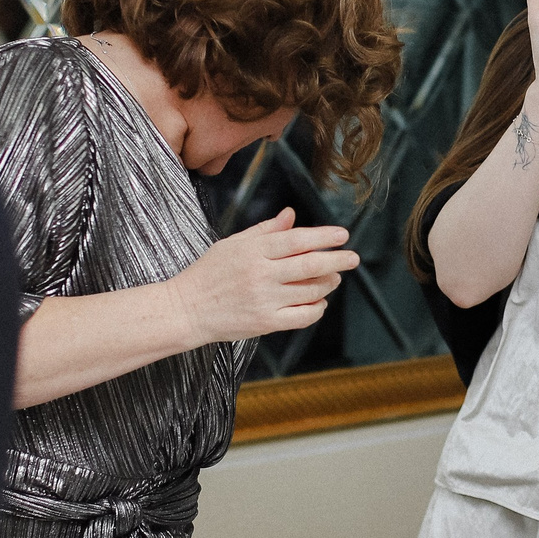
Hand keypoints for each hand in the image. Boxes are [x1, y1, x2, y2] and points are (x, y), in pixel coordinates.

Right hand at [169, 207, 359, 342]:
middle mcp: (261, 274)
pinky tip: (319, 302)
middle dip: (337, 259)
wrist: (186, 309)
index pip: (298, 239)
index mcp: (253, 250)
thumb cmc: (209, 273)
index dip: (324, 236)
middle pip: (311, 264)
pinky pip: (302, 316)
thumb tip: (290, 215)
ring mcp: (264, 299)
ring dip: (328, 283)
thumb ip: (265, 230)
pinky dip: (317, 308)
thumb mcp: (233, 244)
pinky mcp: (265, 322)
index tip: (343, 235)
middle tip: (353, 257)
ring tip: (334, 278)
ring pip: (310, 290)